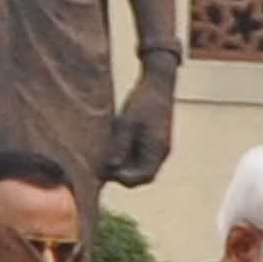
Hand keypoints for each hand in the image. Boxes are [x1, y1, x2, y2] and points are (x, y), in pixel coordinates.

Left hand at [106, 70, 177, 188]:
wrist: (158, 81)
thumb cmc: (143, 99)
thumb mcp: (126, 122)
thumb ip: (120, 146)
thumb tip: (111, 168)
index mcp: (158, 149)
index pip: (144, 177)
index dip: (124, 180)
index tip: (105, 174)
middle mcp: (162, 151)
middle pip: (142, 175)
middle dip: (122, 175)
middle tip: (100, 168)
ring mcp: (160, 146)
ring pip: (141, 166)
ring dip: (124, 166)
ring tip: (104, 157)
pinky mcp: (155, 139)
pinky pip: (141, 156)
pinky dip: (127, 156)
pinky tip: (113, 146)